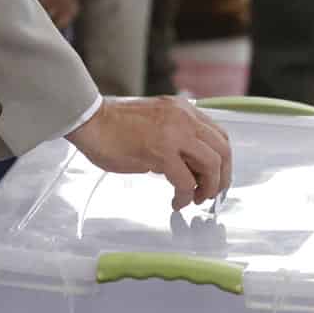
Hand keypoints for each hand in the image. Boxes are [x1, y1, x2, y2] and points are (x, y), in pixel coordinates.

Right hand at [67, 97, 233, 210]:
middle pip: (222, 150)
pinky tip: (176, 202)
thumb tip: (188, 165)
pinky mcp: (161, 152)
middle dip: (221, 178)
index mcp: (183, 110)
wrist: (91, 121)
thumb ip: (176, 137)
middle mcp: (184, 118)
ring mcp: (174, 134)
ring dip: (208, 188)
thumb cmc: (115, 125)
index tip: (215, 177)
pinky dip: (185, 196)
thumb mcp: (156, 123)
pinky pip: (186, 181)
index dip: (222, 161)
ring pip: (211, 164)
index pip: (218, 135)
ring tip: (195, 199)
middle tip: (211, 194)